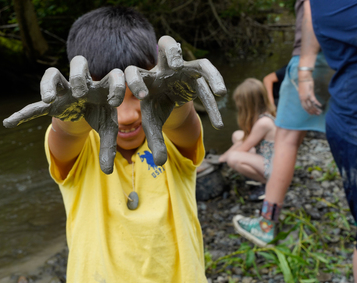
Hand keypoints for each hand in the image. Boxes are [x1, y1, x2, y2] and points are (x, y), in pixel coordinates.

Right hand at [3, 56, 125, 173]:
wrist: (86, 113)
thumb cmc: (99, 114)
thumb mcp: (108, 129)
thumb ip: (109, 148)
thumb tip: (108, 172)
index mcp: (100, 86)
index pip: (111, 76)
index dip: (116, 85)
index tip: (114, 102)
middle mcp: (81, 83)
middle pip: (78, 62)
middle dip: (78, 75)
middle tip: (81, 92)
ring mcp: (64, 91)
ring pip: (52, 74)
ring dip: (48, 84)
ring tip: (47, 100)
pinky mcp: (51, 102)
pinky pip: (34, 106)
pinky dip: (22, 114)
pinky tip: (9, 123)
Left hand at [125, 35, 225, 165]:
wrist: (167, 96)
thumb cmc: (156, 107)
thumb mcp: (153, 123)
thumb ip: (155, 141)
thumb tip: (159, 164)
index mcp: (146, 78)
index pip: (134, 72)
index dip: (136, 82)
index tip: (142, 97)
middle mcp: (164, 67)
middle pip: (165, 44)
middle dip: (172, 51)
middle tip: (176, 66)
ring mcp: (183, 66)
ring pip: (197, 58)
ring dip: (207, 71)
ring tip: (218, 93)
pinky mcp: (197, 70)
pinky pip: (209, 72)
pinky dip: (216, 84)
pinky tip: (221, 100)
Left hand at [298, 73, 321, 114]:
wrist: (304, 78)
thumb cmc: (304, 83)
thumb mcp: (303, 91)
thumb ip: (305, 96)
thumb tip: (308, 99)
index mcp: (300, 98)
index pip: (304, 107)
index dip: (308, 111)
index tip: (311, 114)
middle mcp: (303, 99)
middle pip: (308, 107)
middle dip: (313, 111)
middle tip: (317, 114)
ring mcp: (306, 97)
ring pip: (311, 105)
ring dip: (316, 109)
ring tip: (319, 112)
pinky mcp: (310, 94)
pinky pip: (314, 101)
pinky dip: (317, 104)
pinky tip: (320, 106)